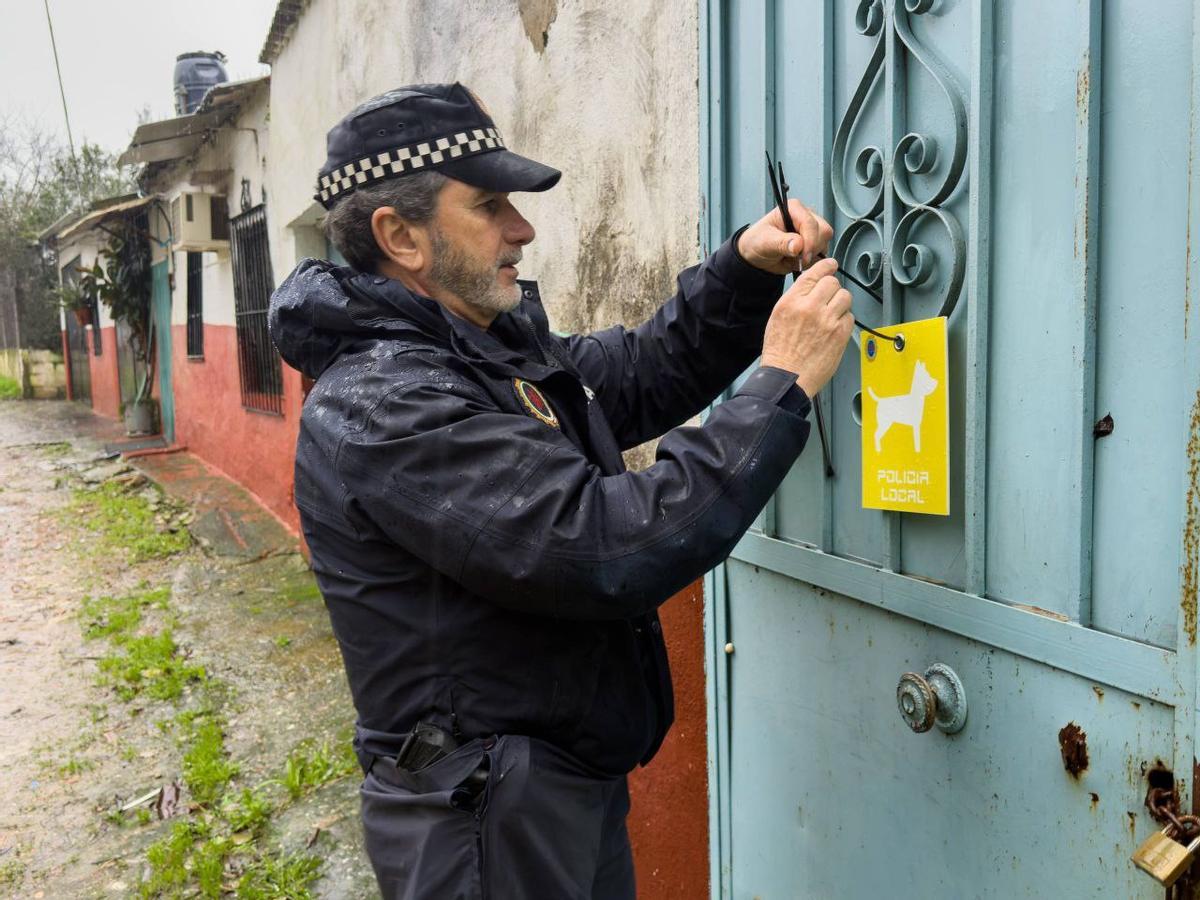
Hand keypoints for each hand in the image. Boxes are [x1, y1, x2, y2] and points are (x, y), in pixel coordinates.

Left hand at [736, 199, 832, 272]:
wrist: (756, 256)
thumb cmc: (757, 242)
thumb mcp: (765, 242)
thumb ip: (781, 243)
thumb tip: (798, 245)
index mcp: (793, 209)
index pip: (811, 223)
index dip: (810, 241)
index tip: (803, 256)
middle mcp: (805, 217)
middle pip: (824, 232)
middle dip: (812, 249)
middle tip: (797, 258)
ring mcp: (811, 231)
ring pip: (825, 243)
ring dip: (810, 256)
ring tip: (792, 258)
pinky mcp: (813, 244)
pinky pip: (822, 254)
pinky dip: (810, 262)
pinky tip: (797, 261)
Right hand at [760, 257, 853, 397]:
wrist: (787, 377)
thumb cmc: (780, 353)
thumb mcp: (778, 317)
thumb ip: (796, 299)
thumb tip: (812, 286)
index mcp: (791, 301)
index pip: (815, 273)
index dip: (826, 266)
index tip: (830, 265)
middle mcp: (810, 307)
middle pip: (833, 282)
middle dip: (832, 288)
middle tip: (829, 297)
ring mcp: (827, 321)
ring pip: (845, 297)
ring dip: (840, 303)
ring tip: (831, 315)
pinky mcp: (840, 334)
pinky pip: (850, 317)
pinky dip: (844, 321)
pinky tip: (833, 329)